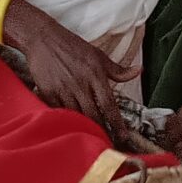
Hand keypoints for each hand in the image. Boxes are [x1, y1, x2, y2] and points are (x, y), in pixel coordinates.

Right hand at [10, 11, 129, 135]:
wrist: (43, 38)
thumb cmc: (72, 47)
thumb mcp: (98, 55)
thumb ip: (118, 69)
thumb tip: (138, 71)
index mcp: (95, 73)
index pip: (109, 104)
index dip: (117, 123)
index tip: (124, 136)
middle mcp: (80, 82)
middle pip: (93, 114)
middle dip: (102, 131)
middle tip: (109, 143)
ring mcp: (63, 88)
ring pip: (77, 116)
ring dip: (85, 129)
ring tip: (92, 138)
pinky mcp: (48, 92)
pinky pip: (60, 112)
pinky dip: (67, 120)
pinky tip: (72, 127)